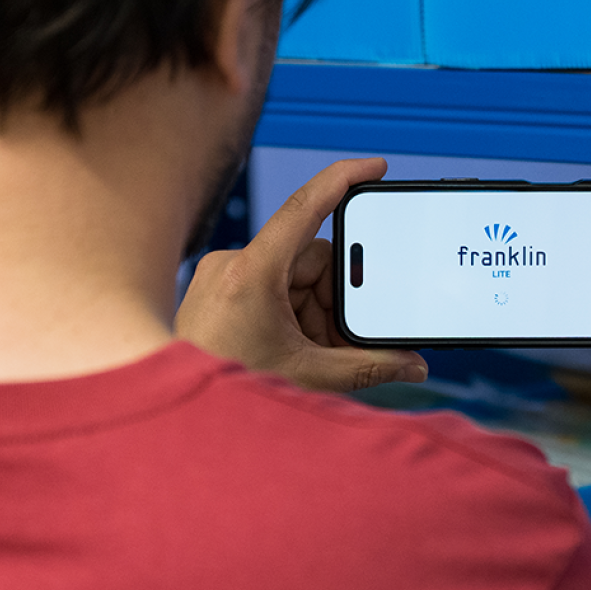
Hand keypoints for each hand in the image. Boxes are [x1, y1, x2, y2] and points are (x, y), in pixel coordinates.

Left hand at [176, 158, 427, 391]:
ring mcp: (224, 279)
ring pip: (294, 280)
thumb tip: (412, 365)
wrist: (178, 422)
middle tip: (339, 341)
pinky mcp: (220, 293)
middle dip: (334, 301)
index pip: (304, 208)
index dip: (344, 180)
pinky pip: (272, 291)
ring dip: (314, 315)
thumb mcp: (308, 377)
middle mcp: (232, 267)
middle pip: (310, 261)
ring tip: (309, 356)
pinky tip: (294, 351)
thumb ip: (367, 368)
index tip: (375, 167)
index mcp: (251, 274)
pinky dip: (294, 318)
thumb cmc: (226, 394)